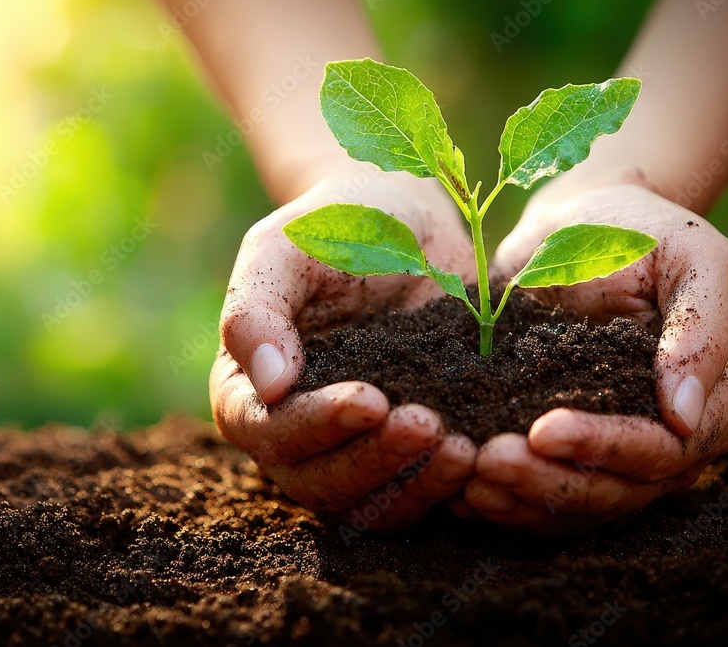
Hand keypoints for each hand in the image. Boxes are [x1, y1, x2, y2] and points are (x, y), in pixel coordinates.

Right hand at [210, 168, 477, 531]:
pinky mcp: (399, 453)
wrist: (407, 223)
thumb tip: (270, 385)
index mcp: (247, 385)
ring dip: (412, 484)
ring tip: (463, 447)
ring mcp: (347, 448)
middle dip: (373, 460)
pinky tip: (481, 451)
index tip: (372, 399)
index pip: (267, 430)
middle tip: (427, 423)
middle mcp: (291, 430)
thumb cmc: (337, 223)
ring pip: (366, 504)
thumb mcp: (286, 246)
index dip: (315, 425)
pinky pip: (413, 495)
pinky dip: (442, 487)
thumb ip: (257, 308)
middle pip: (316, 482)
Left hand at [454, 182, 727, 533]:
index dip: (602, 447)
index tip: (543, 430)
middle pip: (608, 492)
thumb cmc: (637, 230)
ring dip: (515, 499)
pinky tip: (456, 490)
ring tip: (465, 480)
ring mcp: (603, 453)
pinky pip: (532, 496)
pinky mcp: (553, 450)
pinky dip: (498, 499)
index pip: (659, 452)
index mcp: (705, 404)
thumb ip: (701, 329)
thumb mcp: (690, 255)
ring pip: (567, 505)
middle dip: (546, 482)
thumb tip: (687, 415)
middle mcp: (658, 442)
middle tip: (487, 462)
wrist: (573, 223)